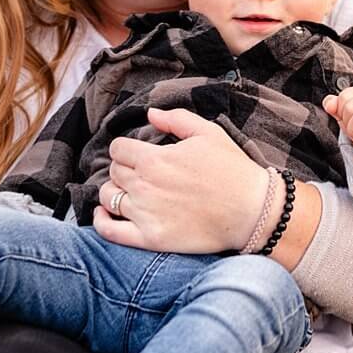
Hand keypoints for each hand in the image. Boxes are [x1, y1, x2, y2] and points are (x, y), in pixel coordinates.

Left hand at [93, 107, 271, 253]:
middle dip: (124, 168)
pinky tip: (105, 213)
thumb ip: (176, 119)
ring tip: (130, 192)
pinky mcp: (149, 238)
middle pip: (113, 171)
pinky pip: (110, 231)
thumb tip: (150, 114)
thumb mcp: (209, 133)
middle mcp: (144, 186)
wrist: (252, 211)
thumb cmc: (232, 169)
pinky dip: (101, 221)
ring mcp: (144, 214)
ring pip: (108, 197)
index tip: (138, 153)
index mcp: (155, 159)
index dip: (127, 148)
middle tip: (141, 172)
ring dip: (114, 191)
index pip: (118, 149)